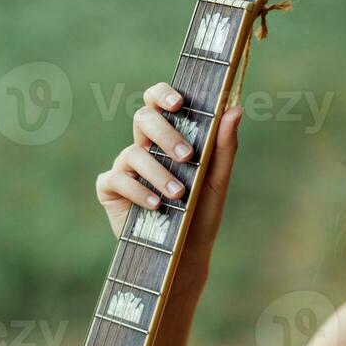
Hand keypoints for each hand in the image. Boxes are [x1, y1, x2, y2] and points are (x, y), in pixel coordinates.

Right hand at [95, 81, 242, 276]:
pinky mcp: (110, 189)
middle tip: (186, 156)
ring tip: (179, 195)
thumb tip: (235, 110)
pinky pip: (118, 179)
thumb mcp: (217, 180)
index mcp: (167, 135)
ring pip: (133, 153)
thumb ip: (224, 146)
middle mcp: (143, 146)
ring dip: (159, 173)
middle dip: (165, 134)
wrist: (187, 252)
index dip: (162, 93)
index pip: (158, 101)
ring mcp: (125, 167)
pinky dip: (139, 192)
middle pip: (143, 118)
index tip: (178, 103)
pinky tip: (156, 206)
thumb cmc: (202, 212)